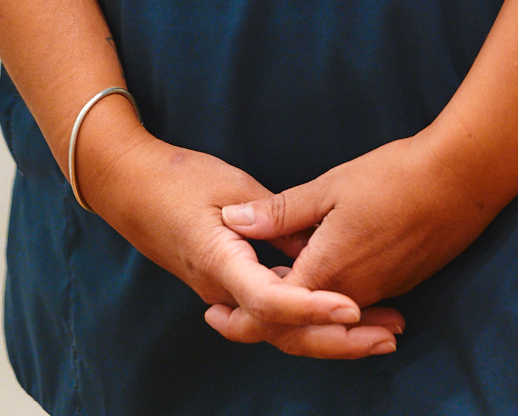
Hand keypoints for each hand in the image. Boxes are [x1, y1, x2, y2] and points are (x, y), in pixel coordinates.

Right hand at [79, 114, 403, 359]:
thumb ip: (274, 216)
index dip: (312, 306)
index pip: (270, 300)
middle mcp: (223, 291)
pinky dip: (310, 314)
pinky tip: (344, 312)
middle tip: (387, 337)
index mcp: (219, 262)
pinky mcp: (233, 285)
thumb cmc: (176, 178)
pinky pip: (275, 311)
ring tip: (382, 331)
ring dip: (331, 333)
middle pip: (283, 332)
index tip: (352, 307)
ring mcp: (227, 293)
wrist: (129, 186)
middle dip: (336, 340)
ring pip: (282, 329)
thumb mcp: (230, 186)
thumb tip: (312, 245)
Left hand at [210, 129, 488, 345]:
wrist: (461, 181)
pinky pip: (350, 306)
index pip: (273, 313)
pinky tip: (311, 280)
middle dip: (261, 324)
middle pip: (297, 326)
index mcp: (327, 272)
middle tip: (225, 316)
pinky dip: (323, 303)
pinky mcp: (397, 284)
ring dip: (294, 311)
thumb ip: (280, 211)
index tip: (213, 314)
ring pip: (324, 317)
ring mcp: (378, 293)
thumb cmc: (393, 177)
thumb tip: (232, 220)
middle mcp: (351, 295)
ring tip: (264, 295)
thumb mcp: (329, 186)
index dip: (241, 319)